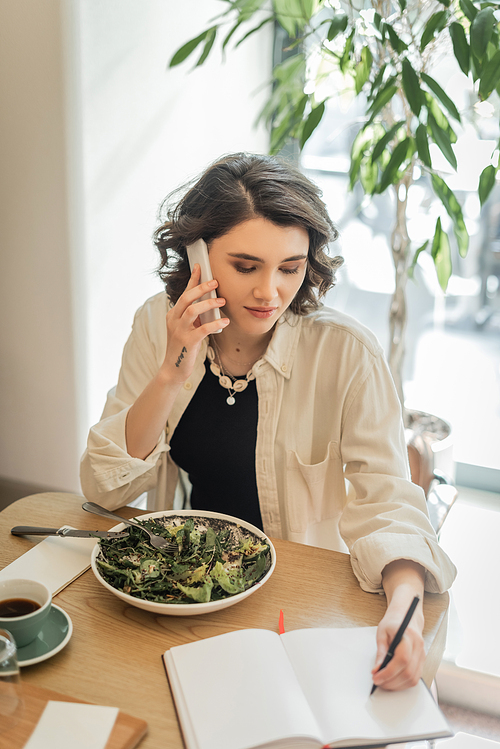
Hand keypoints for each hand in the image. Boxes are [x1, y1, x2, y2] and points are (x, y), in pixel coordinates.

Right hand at [162, 264, 228, 383]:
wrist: (173, 369)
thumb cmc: (183, 347)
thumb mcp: (186, 328)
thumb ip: (194, 317)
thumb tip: (209, 303)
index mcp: (173, 315)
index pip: (183, 293)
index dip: (192, 279)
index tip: (200, 267)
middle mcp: (174, 320)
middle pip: (186, 298)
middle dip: (201, 288)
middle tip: (215, 282)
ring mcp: (179, 331)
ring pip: (192, 311)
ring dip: (208, 304)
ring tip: (222, 301)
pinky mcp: (187, 342)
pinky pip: (202, 329)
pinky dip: (215, 324)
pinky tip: (225, 322)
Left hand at [372, 602, 424, 690]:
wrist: (407, 615)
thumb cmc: (394, 622)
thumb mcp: (382, 632)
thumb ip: (381, 652)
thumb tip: (377, 669)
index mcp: (408, 636)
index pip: (402, 659)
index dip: (389, 672)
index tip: (376, 677)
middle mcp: (418, 646)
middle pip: (408, 672)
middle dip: (391, 681)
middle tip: (378, 681)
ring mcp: (422, 655)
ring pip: (413, 678)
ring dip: (397, 685)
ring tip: (384, 682)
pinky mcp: (422, 661)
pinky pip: (415, 677)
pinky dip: (403, 683)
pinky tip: (393, 681)